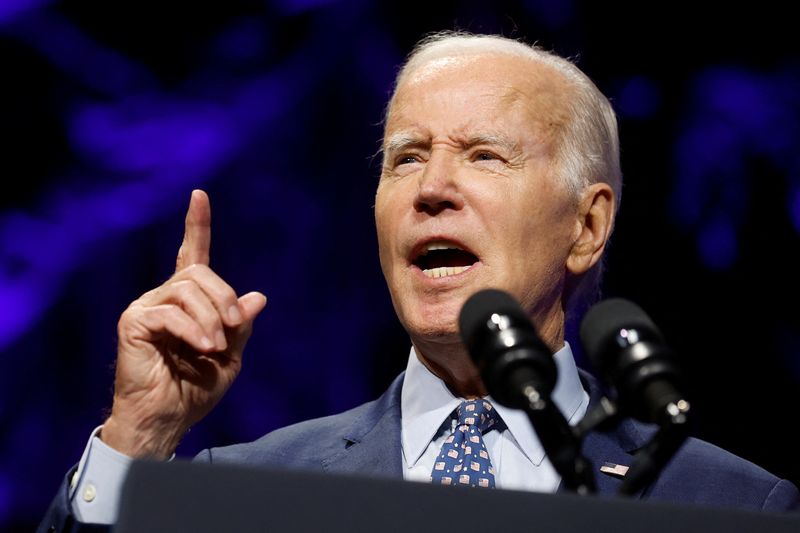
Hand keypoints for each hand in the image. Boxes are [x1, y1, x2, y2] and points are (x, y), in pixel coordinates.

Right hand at [101, 190, 266, 458]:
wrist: (167, 419)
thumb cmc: (195, 389)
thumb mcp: (230, 356)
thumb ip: (240, 326)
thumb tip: (257, 296)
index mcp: (188, 301)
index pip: (193, 255)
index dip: (197, 225)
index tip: (199, 195)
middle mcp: (164, 297)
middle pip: (199, 272)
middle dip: (224, 297)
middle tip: (233, 328)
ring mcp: (146, 307)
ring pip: (187, 289)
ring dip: (210, 317)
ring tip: (216, 347)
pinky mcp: (134, 322)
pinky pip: (170, 312)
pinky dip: (193, 329)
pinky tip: (203, 348)